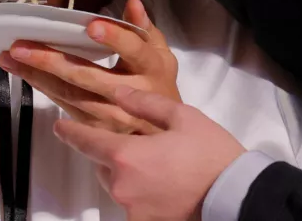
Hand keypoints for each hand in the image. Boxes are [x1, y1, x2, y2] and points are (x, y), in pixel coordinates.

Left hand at [0, 0, 179, 133]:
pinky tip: (21, 72)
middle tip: (19, 45)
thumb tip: (132, 3)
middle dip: (51, 60)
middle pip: (87, 77)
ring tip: (9, 57)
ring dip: (35, 75)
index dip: (114, 38)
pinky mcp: (93, 129)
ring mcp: (109, 116)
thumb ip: (145, 30)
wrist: (161, 139)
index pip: (134, 51)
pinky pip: (62, 105)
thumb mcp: (160, 57)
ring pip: (67, 94)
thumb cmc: (159, 88)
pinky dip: (40, 87)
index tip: (92, 25)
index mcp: (151, 70)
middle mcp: (129, 95)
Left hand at [54, 86, 245, 220]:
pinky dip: (142, 195)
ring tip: (157, 167)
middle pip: (103, 167)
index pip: (85, 142)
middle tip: (136, 145)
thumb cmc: (213, 156)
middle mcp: (123, 186)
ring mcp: (134, 210)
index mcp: (126, 156)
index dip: (70, 133)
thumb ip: (145, 104)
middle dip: (112, 155)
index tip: (59, 127)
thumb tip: (119, 94)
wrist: (241, 199)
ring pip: (119, 187)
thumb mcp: (183, 117)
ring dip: (128, 176)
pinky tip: (163, 187)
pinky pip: (134, 206)